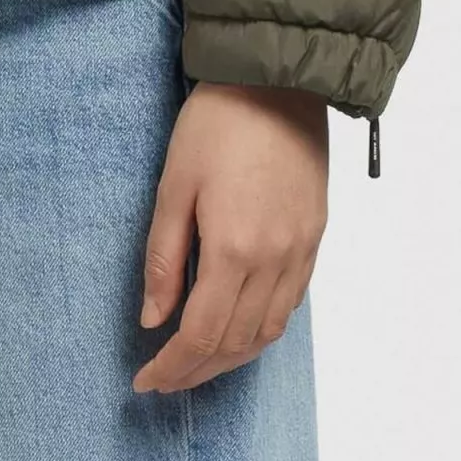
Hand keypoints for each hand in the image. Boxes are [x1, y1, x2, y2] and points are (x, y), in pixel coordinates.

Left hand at [133, 81, 329, 392]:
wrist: (278, 80)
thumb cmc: (217, 123)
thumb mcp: (174, 184)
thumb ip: (164, 258)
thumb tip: (154, 320)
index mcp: (234, 248)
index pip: (202, 333)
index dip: (173, 366)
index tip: (145, 381)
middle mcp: (275, 259)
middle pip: (237, 342)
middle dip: (198, 369)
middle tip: (165, 378)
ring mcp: (301, 250)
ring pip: (269, 331)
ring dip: (232, 356)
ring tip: (198, 361)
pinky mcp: (315, 236)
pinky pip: (291, 304)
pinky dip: (263, 328)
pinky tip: (239, 325)